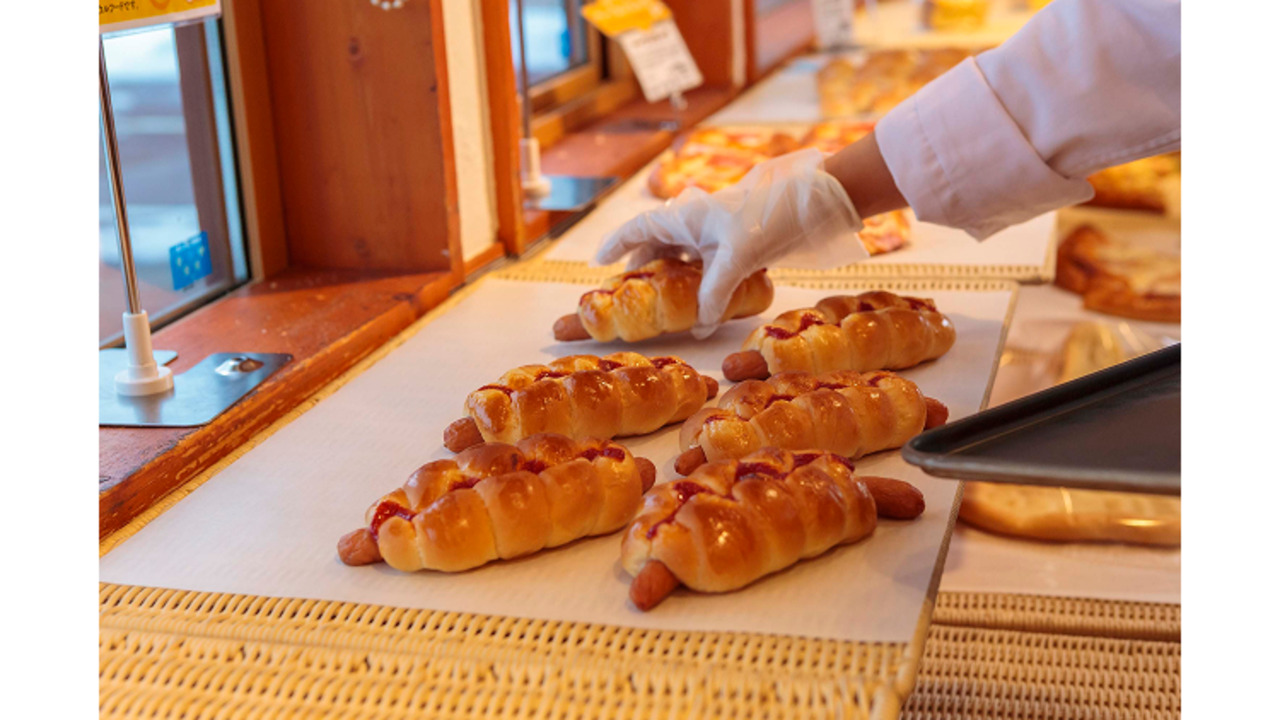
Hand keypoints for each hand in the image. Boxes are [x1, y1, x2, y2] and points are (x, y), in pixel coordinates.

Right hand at [596, 149, 867, 337]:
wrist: (808, 204)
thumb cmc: (768, 219)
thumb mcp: (736, 260)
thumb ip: (713, 295)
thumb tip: (697, 328)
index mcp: (683, 216)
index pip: (637, 229)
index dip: (615, 244)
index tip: (597, 263)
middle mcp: (693, 221)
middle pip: (656, 244)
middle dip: (641, 267)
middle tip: (626, 293)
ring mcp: (712, 232)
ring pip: (680, 254)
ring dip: (669, 276)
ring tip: (658, 301)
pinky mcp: (731, 242)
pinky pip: (702, 261)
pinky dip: (694, 279)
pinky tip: (697, 299)